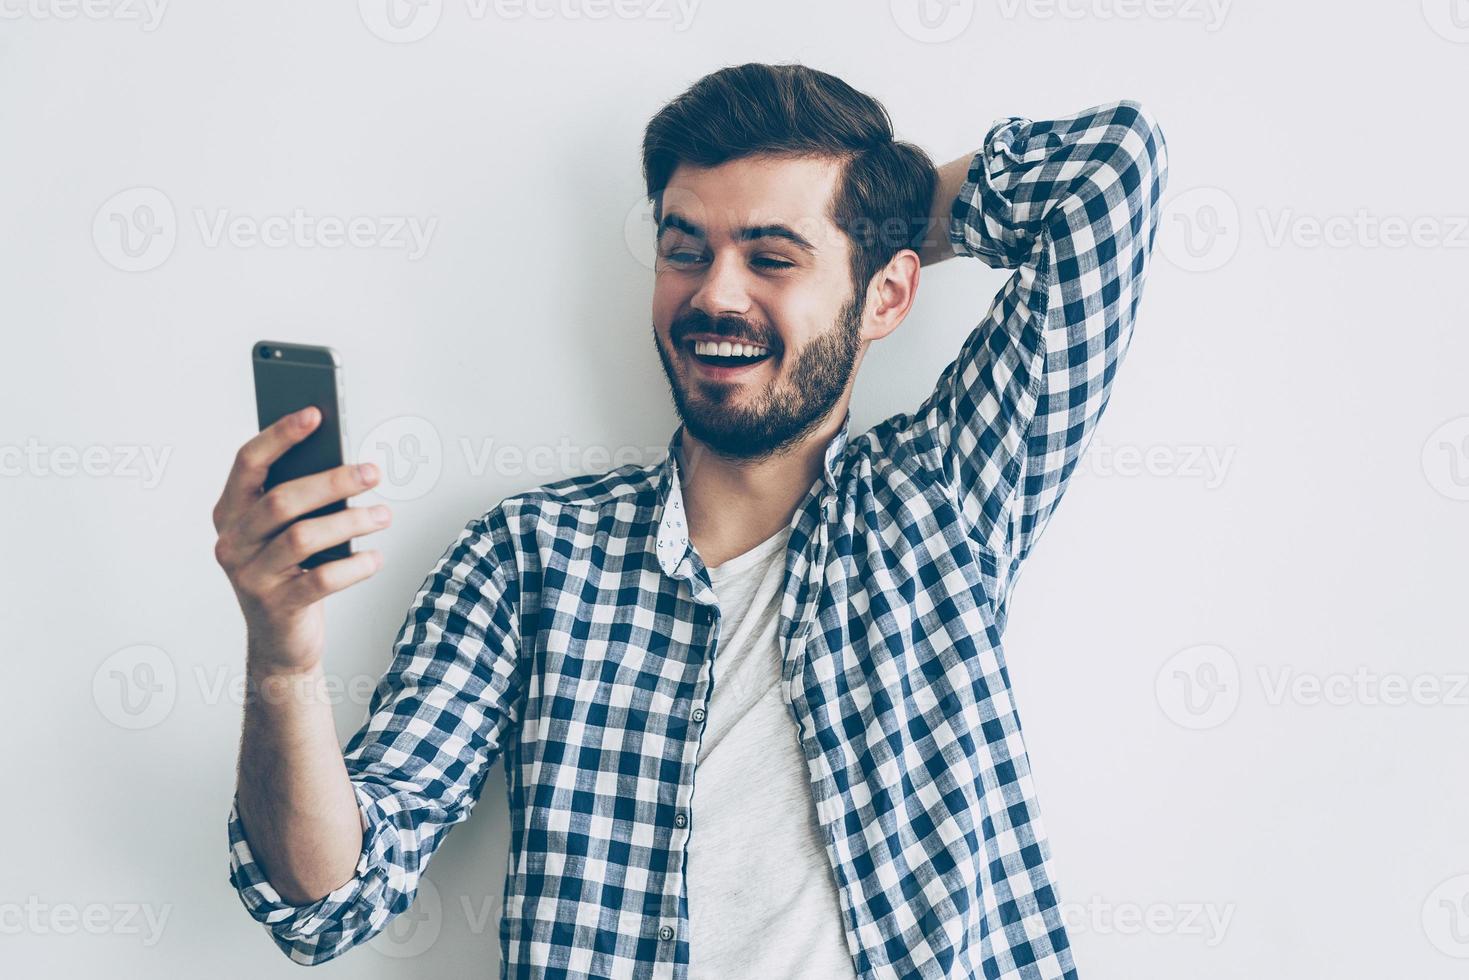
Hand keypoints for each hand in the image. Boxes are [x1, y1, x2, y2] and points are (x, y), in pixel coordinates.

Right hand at [212, 406, 391, 674]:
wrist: (280, 641)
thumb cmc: (291, 571)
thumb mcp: (287, 531)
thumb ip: (301, 498)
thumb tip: (344, 459)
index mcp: (230, 512)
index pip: (248, 462)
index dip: (280, 435)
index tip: (316, 413)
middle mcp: (232, 542)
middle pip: (281, 500)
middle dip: (332, 481)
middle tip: (372, 471)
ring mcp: (250, 576)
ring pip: (302, 537)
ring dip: (350, 521)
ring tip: (383, 514)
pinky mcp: (276, 607)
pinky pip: (321, 580)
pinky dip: (355, 567)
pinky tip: (376, 558)